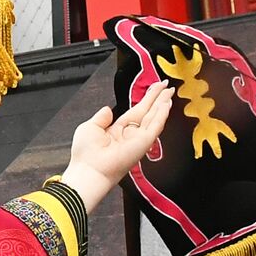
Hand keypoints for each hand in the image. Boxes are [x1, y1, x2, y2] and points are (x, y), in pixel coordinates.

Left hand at [60, 81, 174, 212]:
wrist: (88, 169)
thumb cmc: (85, 153)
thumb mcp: (90, 128)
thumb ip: (101, 117)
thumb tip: (107, 109)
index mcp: (117, 131)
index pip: (135, 112)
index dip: (145, 100)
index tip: (154, 88)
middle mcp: (130, 135)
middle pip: (148, 113)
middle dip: (158, 99)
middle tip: (168, 86)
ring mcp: (138, 140)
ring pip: (154, 118)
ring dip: (162, 104)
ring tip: (170, 91)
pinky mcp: (143, 144)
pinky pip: (154, 127)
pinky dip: (161, 115)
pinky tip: (166, 104)